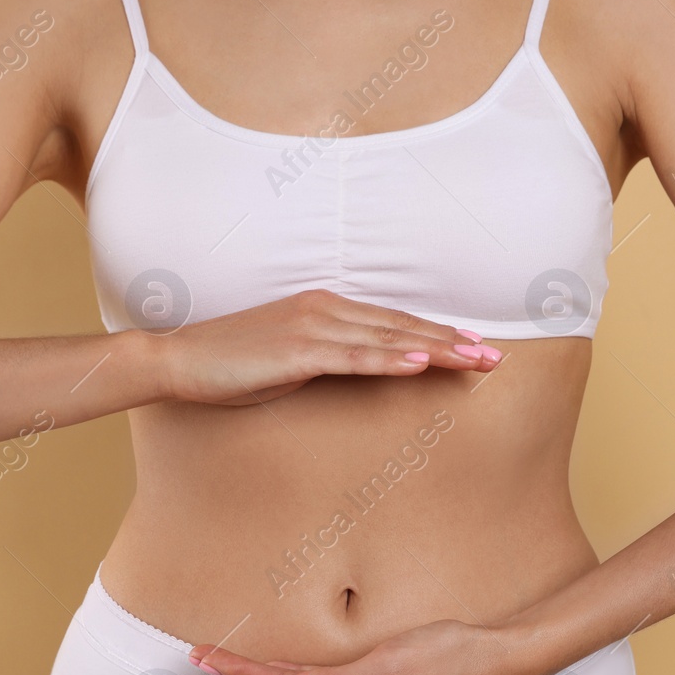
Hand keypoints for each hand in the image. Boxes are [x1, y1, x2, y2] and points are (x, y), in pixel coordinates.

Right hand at [155, 288, 502, 405]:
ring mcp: (313, 327)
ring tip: (475, 360)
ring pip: (389, 338)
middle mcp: (325, 309)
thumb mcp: (290, 359)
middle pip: (402, 325)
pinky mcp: (298, 351)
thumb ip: (327, 357)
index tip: (474, 346)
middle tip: (494, 357)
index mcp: (325, 306)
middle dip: (452, 341)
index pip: (394, 320)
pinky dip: (391, 358)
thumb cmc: (231, 364)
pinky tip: (421, 363)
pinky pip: (354, 357)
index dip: (437, 333)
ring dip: (436, 350)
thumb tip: (360, 368)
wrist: (180, 361)